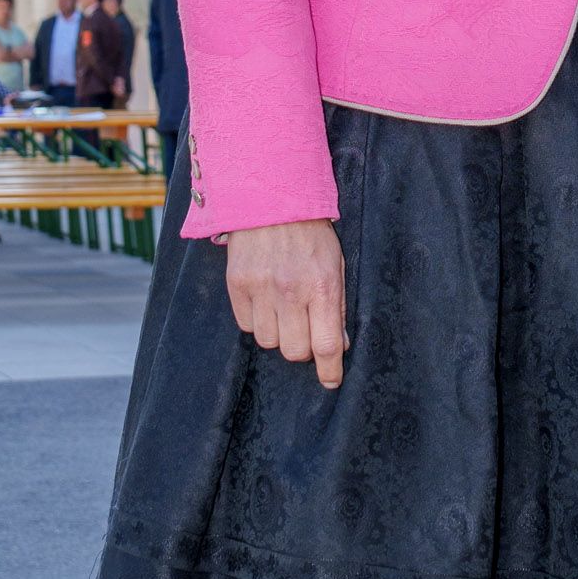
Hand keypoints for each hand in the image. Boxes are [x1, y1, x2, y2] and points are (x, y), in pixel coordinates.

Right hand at [223, 219, 347, 387]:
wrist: (270, 198)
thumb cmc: (310, 232)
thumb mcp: (335, 264)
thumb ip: (338, 305)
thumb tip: (340, 345)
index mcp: (323, 286)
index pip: (327, 344)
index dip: (330, 370)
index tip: (331, 380)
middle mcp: (291, 292)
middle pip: (295, 351)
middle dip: (303, 347)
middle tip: (305, 327)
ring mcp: (261, 289)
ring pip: (269, 342)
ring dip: (279, 333)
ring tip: (283, 309)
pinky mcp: (237, 285)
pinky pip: (247, 325)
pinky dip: (257, 320)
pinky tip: (265, 300)